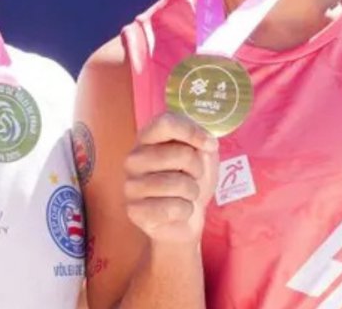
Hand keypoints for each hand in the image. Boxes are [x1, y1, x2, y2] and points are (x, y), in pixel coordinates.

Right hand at [122, 111, 218, 246]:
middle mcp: (134, 159)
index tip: (210, 145)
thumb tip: (208, 144)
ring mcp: (131, 185)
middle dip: (198, 169)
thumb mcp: (202, 155)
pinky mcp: (134, 211)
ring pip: (178, 183)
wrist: (185, 219)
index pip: (165, 122)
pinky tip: (177, 212)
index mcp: (148, 139)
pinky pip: (171, 208)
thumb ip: (202, 142)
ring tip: (185, 196)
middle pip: (180, 154)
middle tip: (193, 178)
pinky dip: (184, 212)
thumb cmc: (191, 181)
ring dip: (192, 193)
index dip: (192, 132)